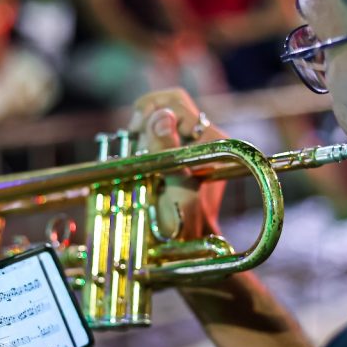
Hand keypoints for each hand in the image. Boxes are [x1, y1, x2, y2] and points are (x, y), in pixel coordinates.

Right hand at [128, 88, 226, 239]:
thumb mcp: (173, 185)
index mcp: (211, 139)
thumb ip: (166, 150)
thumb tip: (162, 116)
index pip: (175, 102)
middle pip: (165, 107)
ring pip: (157, 122)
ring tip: (138, 162)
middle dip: (144, 124)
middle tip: (135, 149)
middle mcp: (205, 137)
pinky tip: (140, 165)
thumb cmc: (182, 222)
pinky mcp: (179, 155)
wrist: (187, 244)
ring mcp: (192, 146)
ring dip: (142, 138)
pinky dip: (143, 147)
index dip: (150, 110)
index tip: (135, 130)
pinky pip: (156, 137)